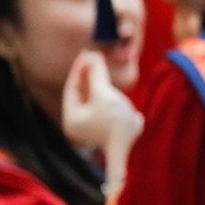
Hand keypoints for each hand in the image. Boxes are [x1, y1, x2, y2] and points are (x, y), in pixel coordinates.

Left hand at [62, 51, 142, 197]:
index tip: (86, 53)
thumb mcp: (103, 94)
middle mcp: (79, 125)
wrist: (134, 151)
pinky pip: (105, 108)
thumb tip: (92, 56)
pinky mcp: (109, 131)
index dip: (79, 69)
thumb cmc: (114, 122)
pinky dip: (109, 96)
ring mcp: (94, 129)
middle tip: (95, 57)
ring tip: (105, 69)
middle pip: (82, 95)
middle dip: (89, 76)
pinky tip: (114, 87)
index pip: (71, 89)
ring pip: (94, 101)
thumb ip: (96, 74)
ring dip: (101, 85)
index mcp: (71, 119)